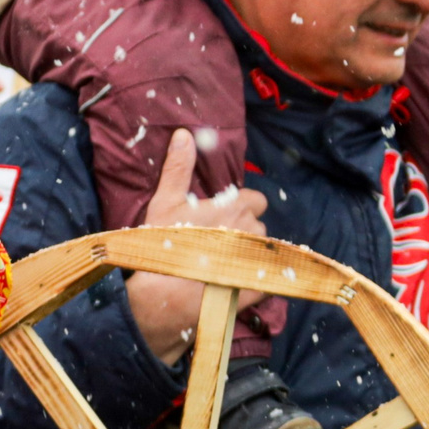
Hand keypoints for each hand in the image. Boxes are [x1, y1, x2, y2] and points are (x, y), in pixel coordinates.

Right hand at [126, 131, 268, 365]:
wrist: (162, 294)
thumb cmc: (163, 243)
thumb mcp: (166, 201)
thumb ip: (178, 167)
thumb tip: (184, 134)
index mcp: (236, 207)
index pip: (255, 201)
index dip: (241, 208)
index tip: (221, 218)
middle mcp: (253, 231)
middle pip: (258, 227)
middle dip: (244, 231)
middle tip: (217, 242)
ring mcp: (259, 260)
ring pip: (262, 251)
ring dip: (248, 254)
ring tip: (219, 264)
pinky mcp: (261, 286)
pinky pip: (266, 279)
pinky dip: (254, 279)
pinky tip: (231, 282)